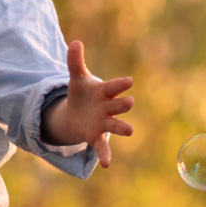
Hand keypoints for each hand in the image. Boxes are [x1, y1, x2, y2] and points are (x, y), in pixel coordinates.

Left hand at [41, 39, 134, 165]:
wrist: (76, 114)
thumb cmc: (81, 94)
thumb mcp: (76, 78)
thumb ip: (75, 62)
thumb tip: (75, 42)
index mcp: (104, 92)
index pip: (114, 86)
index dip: (121, 84)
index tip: (129, 81)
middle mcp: (108, 108)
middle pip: (118, 105)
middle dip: (123, 104)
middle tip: (129, 102)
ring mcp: (104, 123)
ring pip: (116, 125)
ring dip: (122, 127)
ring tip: (130, 131)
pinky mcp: (97, 137)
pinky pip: (103, 147)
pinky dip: (105, 155)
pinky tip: (106, 164)